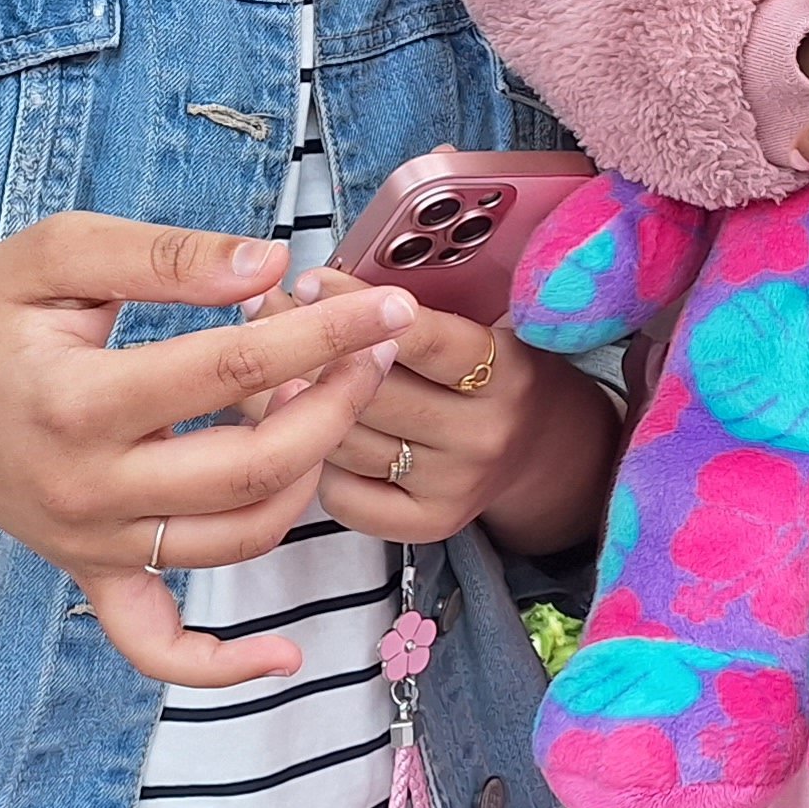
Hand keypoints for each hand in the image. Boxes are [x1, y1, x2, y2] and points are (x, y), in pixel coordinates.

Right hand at [0, 214, 421, 692]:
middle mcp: (88, 487)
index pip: (234, 369)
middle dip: (337, 406)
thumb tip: (267, 264)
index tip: (388, 306)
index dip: (327, 336)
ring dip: (309, 478)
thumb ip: (164, 255)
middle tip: (373, 349)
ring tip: (320, 405)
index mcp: (78, 399)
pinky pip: (157, 645)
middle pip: (255, 467)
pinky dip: (222, 665)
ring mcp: (92, 543)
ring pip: (239, 539)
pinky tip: (285, 654)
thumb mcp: (55, 254)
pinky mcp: (92, 575)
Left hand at [261, 275, 618, 559]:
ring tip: (268, 370)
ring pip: (345, 443)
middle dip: (308, 350)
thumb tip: (325, 289)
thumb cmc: (496, 375)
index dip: (360, 308)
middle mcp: (485, 435)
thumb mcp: (488, 328)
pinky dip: (317, 464)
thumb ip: (423, 312)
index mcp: (508, 373)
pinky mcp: (429, 524)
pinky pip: (342, 494)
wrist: (545, 451)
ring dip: (294, 405)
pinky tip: (310, 434)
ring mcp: (455, 485)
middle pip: (371, 393)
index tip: (312, 283)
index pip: (427, 339)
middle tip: (263, 317)